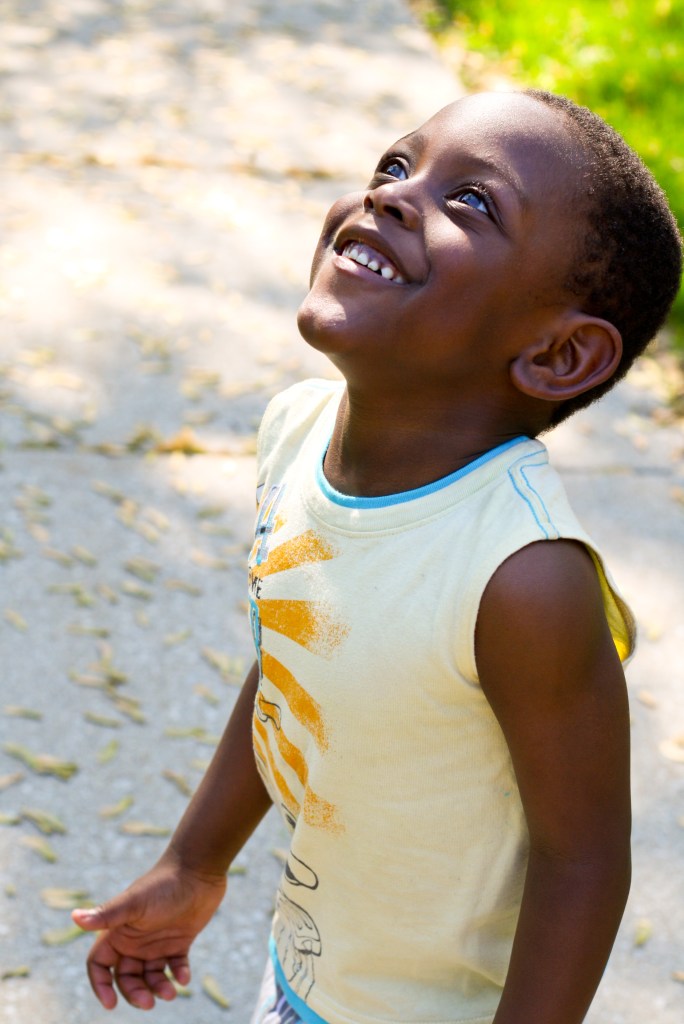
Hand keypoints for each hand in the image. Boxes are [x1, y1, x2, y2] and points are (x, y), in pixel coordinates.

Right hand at [71, 849, 226, 1009]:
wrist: (197, 869)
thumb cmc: (163, 884)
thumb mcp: (134, 903)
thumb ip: (107, 915)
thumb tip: (74, 917)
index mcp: (118, 932)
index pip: (100, 965)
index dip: (100, 985)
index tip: (110, 1004)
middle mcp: (135, 940)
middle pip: (125, 977)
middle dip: (134, 992)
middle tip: (149, 1002)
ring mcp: (157, 942)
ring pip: (150, 977)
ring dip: (157, 988)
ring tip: (171, 992)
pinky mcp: (179, 942)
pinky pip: (175, 967)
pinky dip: (179, 975)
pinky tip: (184, 977)